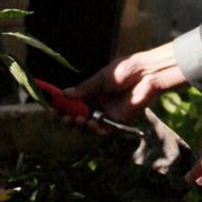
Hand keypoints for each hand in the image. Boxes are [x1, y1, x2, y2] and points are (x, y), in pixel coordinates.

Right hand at [63, 42, 185, 125]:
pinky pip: (103, 130)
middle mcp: (98, 103)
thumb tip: (64, 94)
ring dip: (80, 125)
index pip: (74, 101)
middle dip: (69, 118)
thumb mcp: (100, 78)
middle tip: (64, 118)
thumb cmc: (124, 71)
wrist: (146, 75)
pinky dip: (94, 129)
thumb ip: (83, 89)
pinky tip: (90, 123)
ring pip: (88, 125)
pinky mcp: (118, 121)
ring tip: (78, 120)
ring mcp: (107, 113)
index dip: (64, 106)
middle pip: (79, 115)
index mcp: (93, 91)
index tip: (55, 108)